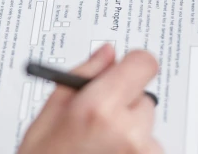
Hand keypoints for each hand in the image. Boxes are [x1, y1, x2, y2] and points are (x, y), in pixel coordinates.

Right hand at [19, 45, 160, 153]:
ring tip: (98, 150)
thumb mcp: (48, 115)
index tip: (124, 72)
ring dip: (130, 135)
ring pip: (146, 128)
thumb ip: (82, 76)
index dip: (132, 66)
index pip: (143, 63)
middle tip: (97, 125)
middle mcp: (127, 131)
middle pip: (143, 98)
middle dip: (124, 106)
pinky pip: (149, 151)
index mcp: (99, 107)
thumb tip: (106, 54)